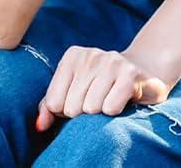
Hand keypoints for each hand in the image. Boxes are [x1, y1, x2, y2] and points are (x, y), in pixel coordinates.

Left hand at [34, 45, 169, 131]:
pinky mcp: (131, 73)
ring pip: (91, 108)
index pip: (54, 102)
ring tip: (108, 97)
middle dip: (82, 112)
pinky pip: (110, 107)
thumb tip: (40, 125)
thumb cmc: (97, 87)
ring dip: (99, 111)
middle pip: (72, 107)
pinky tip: (121, 98)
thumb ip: (49, 108)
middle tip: (96, 99)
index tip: (80, 99)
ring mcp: (112, 61)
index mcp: (72, 56)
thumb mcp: (70, 93)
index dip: (66, 110)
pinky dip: (114, 110)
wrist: (140, 74)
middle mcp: (91, 55)